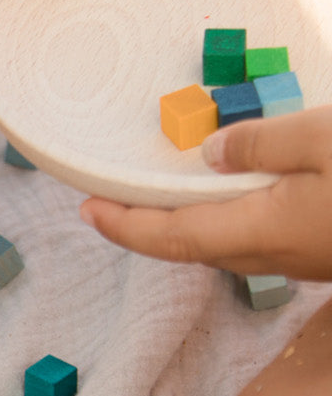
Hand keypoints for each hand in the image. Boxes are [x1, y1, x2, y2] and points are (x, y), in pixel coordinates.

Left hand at [80, 106, 331, 279]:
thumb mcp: (323, 137)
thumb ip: (260, 144)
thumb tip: (209, 154)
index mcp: (267, 230)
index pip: (176, 236)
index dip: (126, 226)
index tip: (87, 209)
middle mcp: (279, 255)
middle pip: (195, 246)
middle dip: (148, 225)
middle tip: (113, 198)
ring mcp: (305, 259)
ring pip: (228, 246)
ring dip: (188, 224)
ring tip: (162, 194)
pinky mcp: (325, 251)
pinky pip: (259, 238)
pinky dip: (228, 219)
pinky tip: (233, 193)